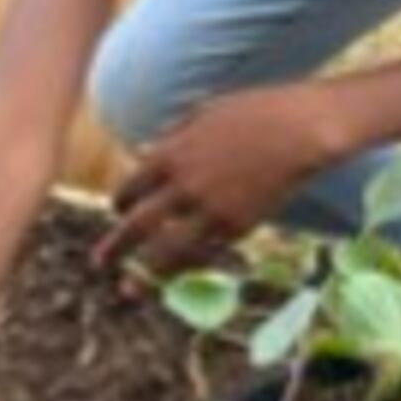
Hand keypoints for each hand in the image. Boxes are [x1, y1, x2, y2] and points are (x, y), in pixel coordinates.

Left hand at [98, 87, 343, 276]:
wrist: (300, 130)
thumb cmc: (255, 111)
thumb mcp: (203, 112)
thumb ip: (173, 136)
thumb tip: (148, 151)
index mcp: (172, 154)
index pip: (131, 187)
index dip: (120, 202)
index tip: (116, 212)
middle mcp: (184, 186)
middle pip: (139, 225)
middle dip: (115, 247)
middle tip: (100, 263)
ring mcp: (210, 210)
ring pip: (169, 251)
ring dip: (146, 273)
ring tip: (131, 288)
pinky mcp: (238, 226)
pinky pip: (207, 253)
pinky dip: (191, 265)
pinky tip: (180, 274)